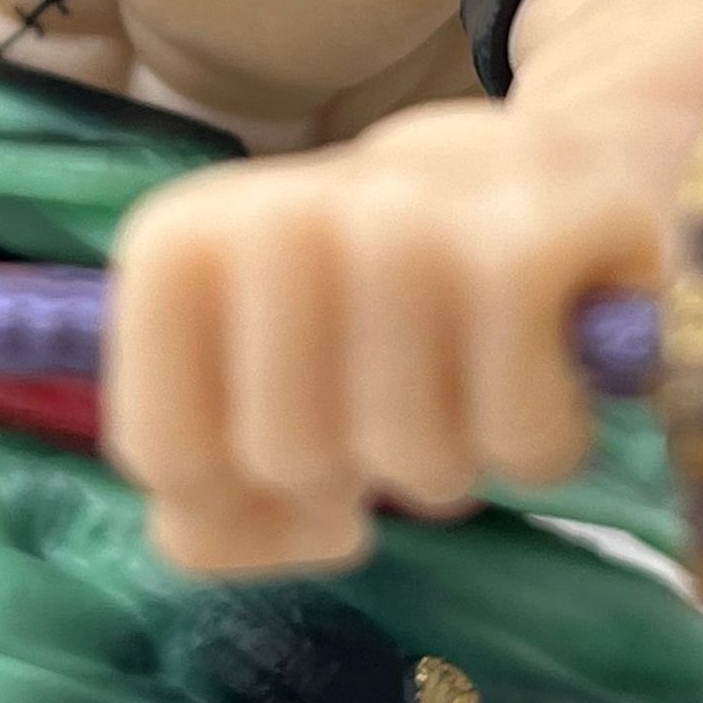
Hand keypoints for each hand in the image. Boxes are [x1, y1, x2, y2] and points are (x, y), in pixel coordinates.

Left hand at [102, 99, 662, 577]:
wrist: (534, 172)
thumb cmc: (372, 301)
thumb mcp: (255, 380)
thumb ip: (201, 494)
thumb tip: (205, 530)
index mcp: (180, 241)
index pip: (162, 453)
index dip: (230, 497)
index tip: (283, 437)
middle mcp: (278, 215)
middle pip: (288, 461)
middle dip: (352, 473)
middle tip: (384, 402)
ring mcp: (401, 220)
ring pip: (407, 459)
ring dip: (452, 461)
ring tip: (458, 382)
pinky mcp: (519, 245)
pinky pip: (518, 436)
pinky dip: (540, 441)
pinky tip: (537, 372)